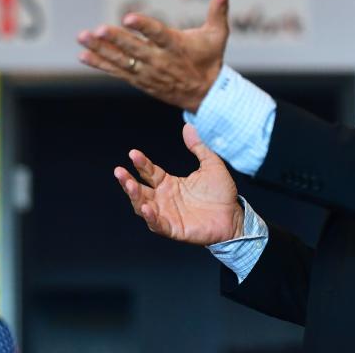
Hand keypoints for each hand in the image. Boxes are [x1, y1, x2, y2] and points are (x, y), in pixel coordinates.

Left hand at [77, 0, 231, 112]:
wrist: (205, 95)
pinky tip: (83, 55)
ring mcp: (147, 72)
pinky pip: (117, 71)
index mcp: (176, 46)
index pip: (158, 35)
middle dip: (116, 39)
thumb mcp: (218, 34)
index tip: (129, 17)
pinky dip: (100, 64)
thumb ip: (219, 9)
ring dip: (100, 50)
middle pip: (135, 49)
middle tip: (98, 29)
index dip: (144, 26)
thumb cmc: (210, 58)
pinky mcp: (139, 80)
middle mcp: (159, 61)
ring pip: (121, 60)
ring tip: (82, 38)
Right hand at [114, 124, 243, 245]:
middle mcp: (164, 199)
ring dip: (134, 197)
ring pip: (143, 206)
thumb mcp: (211, 165)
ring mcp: (167, 214)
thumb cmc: (222, 193)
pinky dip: (150, 218)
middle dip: (127, 181)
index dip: (141, 163)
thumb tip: (188, 125)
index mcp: (170, 184)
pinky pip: (158, 224)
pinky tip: (146, 208)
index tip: (133, 153)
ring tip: (130, 186)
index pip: (149, 172)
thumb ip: (198, 147)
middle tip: (119, 171)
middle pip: (140, 190)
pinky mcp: (174, 229)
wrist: (235, 216)